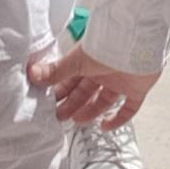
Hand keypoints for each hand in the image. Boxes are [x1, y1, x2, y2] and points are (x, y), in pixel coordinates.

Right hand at [28, 41, 156, 135]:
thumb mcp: (77, 61)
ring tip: (77, 120)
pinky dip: (118, 119)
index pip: (70, 80)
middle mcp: (103, 71)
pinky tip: (106, 126)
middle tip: (59, 116)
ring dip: (90, 111)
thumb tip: (32, 73)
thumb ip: (56, 71)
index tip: (49, 104)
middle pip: (85, 92)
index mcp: (88, 61)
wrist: (136, 42)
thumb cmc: (107, 46)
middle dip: (72, 104)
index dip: (60, 92)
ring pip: (103, 100)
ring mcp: (120, 80)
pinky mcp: (137, 88)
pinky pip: (128, 108)